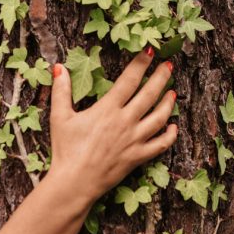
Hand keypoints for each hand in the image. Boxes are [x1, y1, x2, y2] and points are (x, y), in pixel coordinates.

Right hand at [48, 48, 177, 200]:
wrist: (75, 182)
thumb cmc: (66, 149)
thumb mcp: (59, 117)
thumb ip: (62, 91)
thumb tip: (59, 67)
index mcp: (107, 109)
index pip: (129, 80)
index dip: (141, 63)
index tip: (150, 51)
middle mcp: (125, 122)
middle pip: (150, 94)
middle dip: (161, 77)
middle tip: (169, 65)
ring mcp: (134, 140)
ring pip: (159, 117)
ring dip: (168, 103)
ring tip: (172, 93)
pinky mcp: (138, 156)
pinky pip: (160, 144)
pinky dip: (170, 135)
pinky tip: (173, 127)